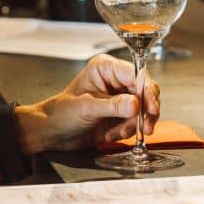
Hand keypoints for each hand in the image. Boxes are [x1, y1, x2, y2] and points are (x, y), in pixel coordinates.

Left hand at [13, 54, 160, 153]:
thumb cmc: (61, 113)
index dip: (147, 90)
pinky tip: (112, 134)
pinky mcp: (121, 114)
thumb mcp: (86, 108)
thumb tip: (135, 105)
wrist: (52, 133)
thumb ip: (112, 106)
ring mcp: (120, 97)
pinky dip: (128, 130)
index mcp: (106, 68)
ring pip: (144, 108)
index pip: (135, 74)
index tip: (151, 107)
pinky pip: (137, 121)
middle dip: (146, 110)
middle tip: (146, 126)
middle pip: (145, 90)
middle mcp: (116, 80)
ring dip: (135, 124)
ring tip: (119, 133)